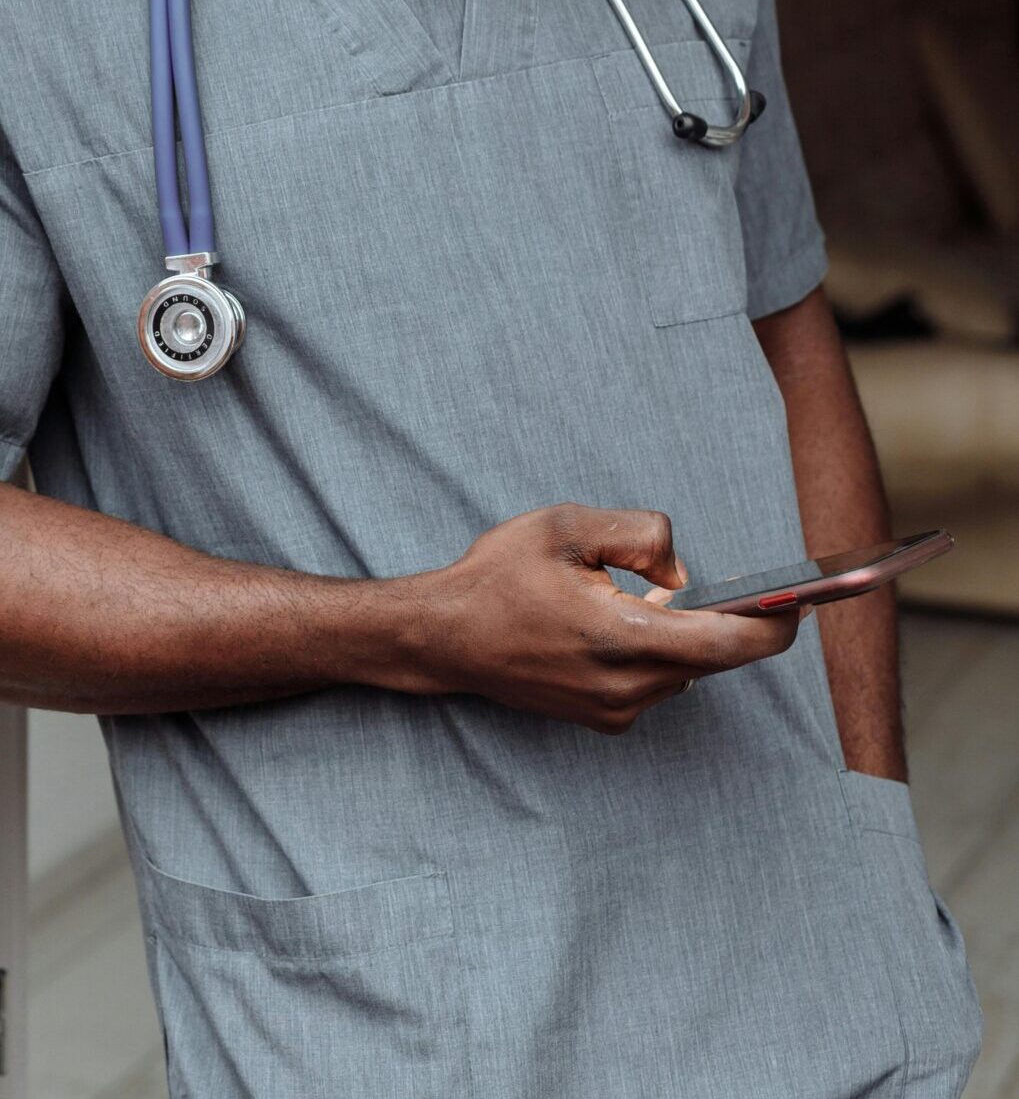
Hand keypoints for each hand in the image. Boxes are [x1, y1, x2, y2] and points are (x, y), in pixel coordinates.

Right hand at [373, 503, 800, 732]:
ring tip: (625, 596)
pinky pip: (655, 681)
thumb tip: (682, 573)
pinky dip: (651, 650)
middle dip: (717, 616)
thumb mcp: (567, 526)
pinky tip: (609, 623)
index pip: (726, 644)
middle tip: (708, 583)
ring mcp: (615, 710)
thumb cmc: (498, 577)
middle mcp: (627, 687)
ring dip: (677, 632)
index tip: (801, 604)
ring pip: (682, 667)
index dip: (774, 625)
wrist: (443, 638)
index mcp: (622, 638)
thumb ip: (640, 535)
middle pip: (710, 655)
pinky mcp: (603, 718)